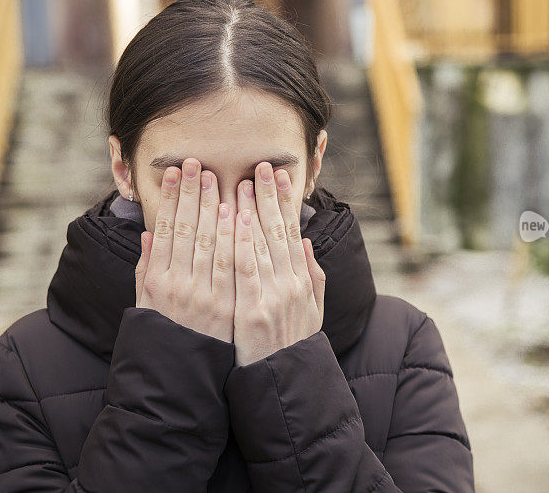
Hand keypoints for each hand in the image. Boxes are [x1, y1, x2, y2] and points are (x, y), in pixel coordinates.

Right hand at [134, 158, 235, 341]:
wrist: (179, 380)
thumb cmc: (163, 339)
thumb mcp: (145, 304)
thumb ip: (147, 269)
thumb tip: (150, 233)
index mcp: (156, 281)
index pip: (165, 230)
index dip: (170, 198)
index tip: (174, 172)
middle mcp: (177, 285)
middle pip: (187, 229)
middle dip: (192, 193)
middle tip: (196, 164)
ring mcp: (203, 296)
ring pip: (209, 242)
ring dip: (212, 206)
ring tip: (216, 178)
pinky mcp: (226, 307)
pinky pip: (231, 265)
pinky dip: (233, 237)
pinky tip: (234, 213)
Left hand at [232, 161, 325, 365]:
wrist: (284, 382)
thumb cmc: (293, 345)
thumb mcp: (312, 310)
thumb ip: (311, 275)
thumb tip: (303, 240)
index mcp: (303, 281)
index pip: (291, 233)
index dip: (284, 202)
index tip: (278, 176)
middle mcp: (291, 284)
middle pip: (278, 232)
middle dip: (269, 196)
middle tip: (262, 166)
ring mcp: (273, 297)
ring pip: (261, 244)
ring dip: (251, 210)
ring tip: (243, 182)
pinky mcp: (253, 311)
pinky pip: (245, 269)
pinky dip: (241, 241)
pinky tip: (235, 218)